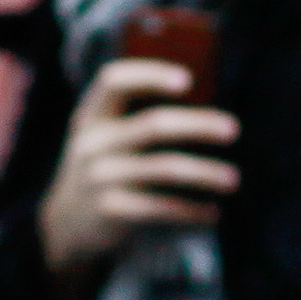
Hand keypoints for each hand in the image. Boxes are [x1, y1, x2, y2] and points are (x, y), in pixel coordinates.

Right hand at [39, 57, 236, 280]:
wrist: (67, 225)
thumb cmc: (105, 169)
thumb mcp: (106, 138)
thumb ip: (138, 119)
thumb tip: (207, 112)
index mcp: (92, 115)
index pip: (115, 80)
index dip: (150, 74)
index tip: (187, 80)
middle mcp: (93, 143)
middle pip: (154, 124)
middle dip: (199, 125)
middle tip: (233, 129)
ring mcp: (100, 178)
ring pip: (166, 168)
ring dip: (205, 173)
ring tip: (233, 179)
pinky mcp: (111, 211)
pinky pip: (162, 208)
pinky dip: (192, 211)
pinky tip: (213, 213)